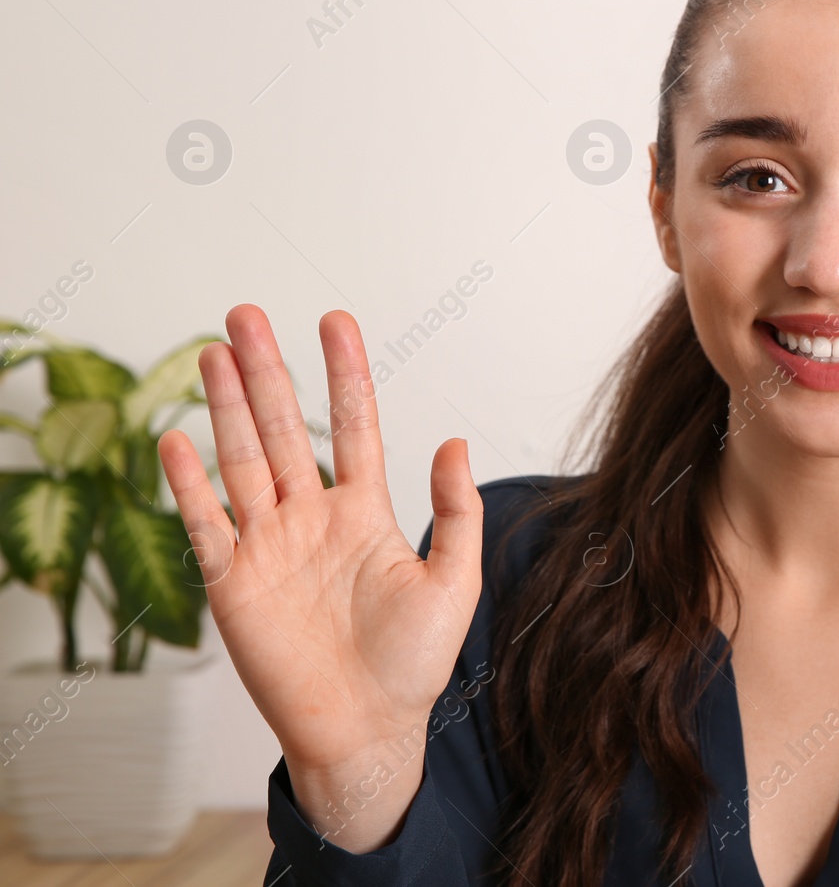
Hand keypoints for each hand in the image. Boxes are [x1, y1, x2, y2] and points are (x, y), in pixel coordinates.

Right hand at [157, 305, 482, 849]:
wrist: (367, 728)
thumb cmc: (414, 663)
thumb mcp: (454, 582)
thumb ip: (455, 513)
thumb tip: (454, 442)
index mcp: (364, 513)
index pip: (351, 425)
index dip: (343, 373)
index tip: (334, 320)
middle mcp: (312, 518)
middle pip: (282, 428)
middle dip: (265, 372)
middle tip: (246, 314)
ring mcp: (269, 546)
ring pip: (243, 460)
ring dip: (226, 407)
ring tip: (215, 351)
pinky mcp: (233, 582)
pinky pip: (207, 523)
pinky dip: (190, 482)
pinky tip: (178, 438)